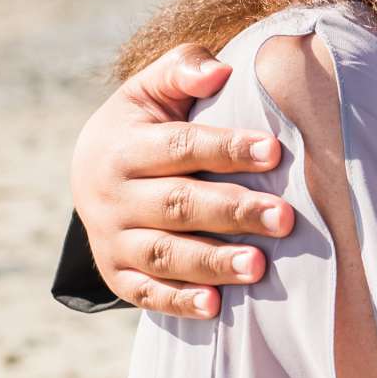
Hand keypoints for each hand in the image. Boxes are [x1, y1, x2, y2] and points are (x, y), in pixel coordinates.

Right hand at [70, 43, 293, 316]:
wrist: (92, 172)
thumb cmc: (144, 124)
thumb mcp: (152, 89)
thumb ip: (183, 70)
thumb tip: (218, 73)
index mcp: (125, 145)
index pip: (181, 147)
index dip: (227, 149)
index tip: (275, 150)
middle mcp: (113, 195)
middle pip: (179, 205)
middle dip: (233, 212)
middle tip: (285, 218)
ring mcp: (112, 239)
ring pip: (165, 254)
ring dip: (212, 263)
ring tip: (258, 267)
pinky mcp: (117, 275)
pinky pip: (146, 293)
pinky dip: (179, 302)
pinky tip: (215, 307)